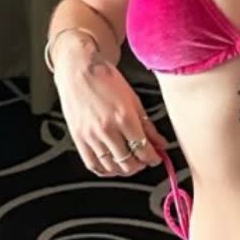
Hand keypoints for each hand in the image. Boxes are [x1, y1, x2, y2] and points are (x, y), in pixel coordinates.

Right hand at [54, 45, 166, 177]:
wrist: (79, 69)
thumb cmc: (105, 79)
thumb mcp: (134, 100)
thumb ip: (148, 125)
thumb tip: (160, 143)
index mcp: (124, 118)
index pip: (144, 151)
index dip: (153, 159)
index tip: (156, 158)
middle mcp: (107, 129)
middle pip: (128, 163)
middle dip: (140, 165)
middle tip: (144, 159)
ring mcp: (91, 136)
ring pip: (111, 167)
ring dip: (124, 169)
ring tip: (130, 162)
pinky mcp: (78, 138)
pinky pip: (93, 164)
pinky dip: (105, 170)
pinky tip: (112, 165)